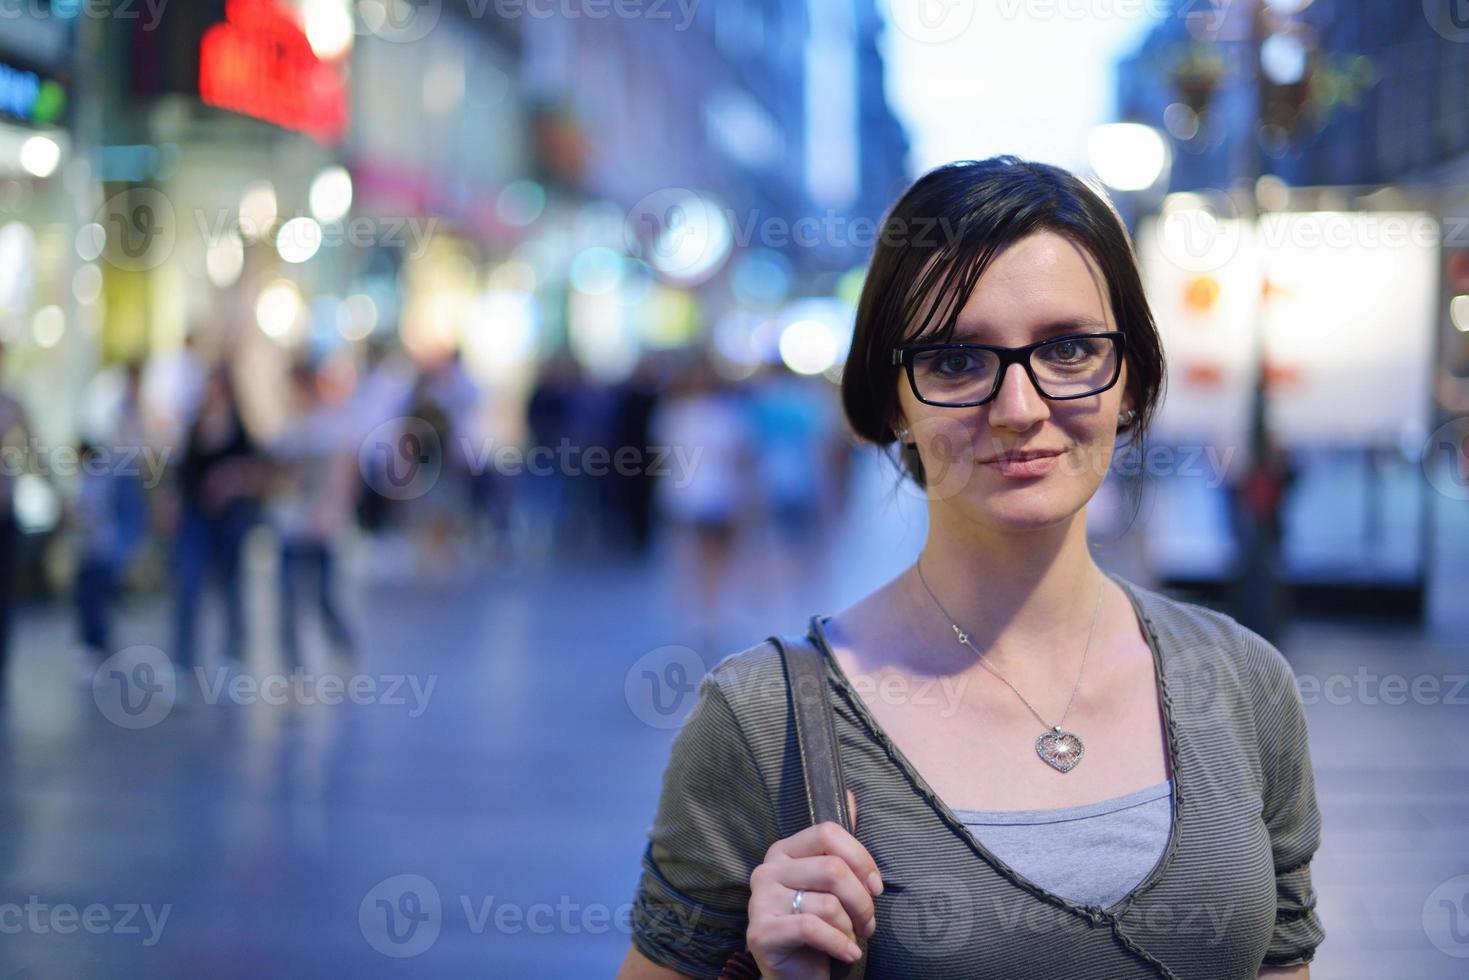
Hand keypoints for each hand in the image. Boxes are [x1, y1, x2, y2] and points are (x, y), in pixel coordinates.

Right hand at [746, 790, 880, 978]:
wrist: (794, 975)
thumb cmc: (816, 927)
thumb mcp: (829, 884)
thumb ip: (838, 843)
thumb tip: (851, 795)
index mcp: (783, 851)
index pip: (828, 832)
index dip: (860, 858)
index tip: (876, 886)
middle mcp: (767, 870)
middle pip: (833, 869)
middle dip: (862, 902)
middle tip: (868, 923)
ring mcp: (759, 900)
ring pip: (828, 903)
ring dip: (851, 929)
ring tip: (851, 940)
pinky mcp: (761, 932)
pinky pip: (814, 928)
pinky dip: (840, 944)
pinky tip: (847, 953)